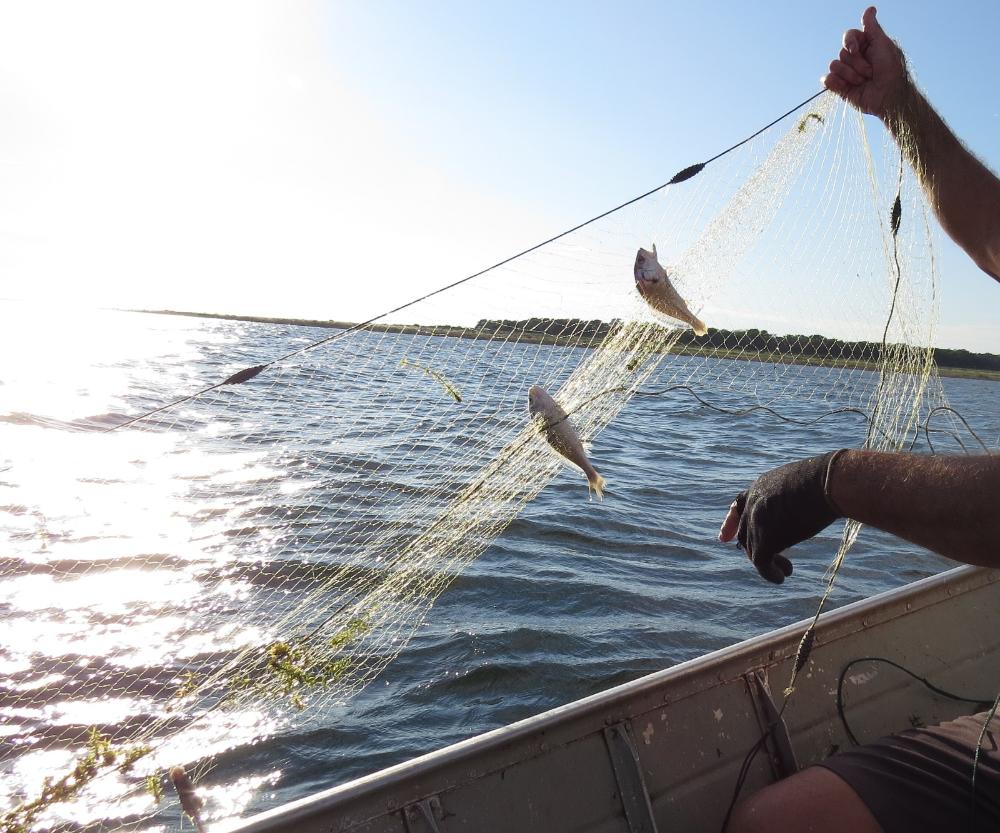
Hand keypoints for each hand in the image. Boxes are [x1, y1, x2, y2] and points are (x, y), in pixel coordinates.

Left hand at [719, 452, 843, 583]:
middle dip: (754, 547)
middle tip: (773, 561)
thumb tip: (806, 506)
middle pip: (746, 532)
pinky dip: (770, 573)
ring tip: (787, 569)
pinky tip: (781, 578)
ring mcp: (756, 522)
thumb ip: (793, 495)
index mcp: (760, 487)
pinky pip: (762, 563)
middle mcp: (753, 504)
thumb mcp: (802, 481)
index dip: (731, 523)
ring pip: (753, 549)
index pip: (738, 507)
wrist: (827, 483)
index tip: (724, 538)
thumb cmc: (826, 479)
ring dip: (769, 562)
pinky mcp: (766, 540)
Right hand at [822, 7, 908, 119]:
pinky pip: (827, 79)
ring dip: (850, 74)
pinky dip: (835, 82)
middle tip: (871, 71)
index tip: (857, 49)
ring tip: (863, 81)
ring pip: (834, 65)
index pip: (849, 36)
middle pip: (842, 52)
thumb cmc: (891, 69)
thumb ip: (872, 27)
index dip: (850, 42)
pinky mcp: (840, 87)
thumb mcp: (883, 44)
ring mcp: (846, 73)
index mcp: (865, 46)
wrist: (889, 95)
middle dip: (857, 63)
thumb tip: (870, 8)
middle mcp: (855, 58)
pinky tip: (848, 86)